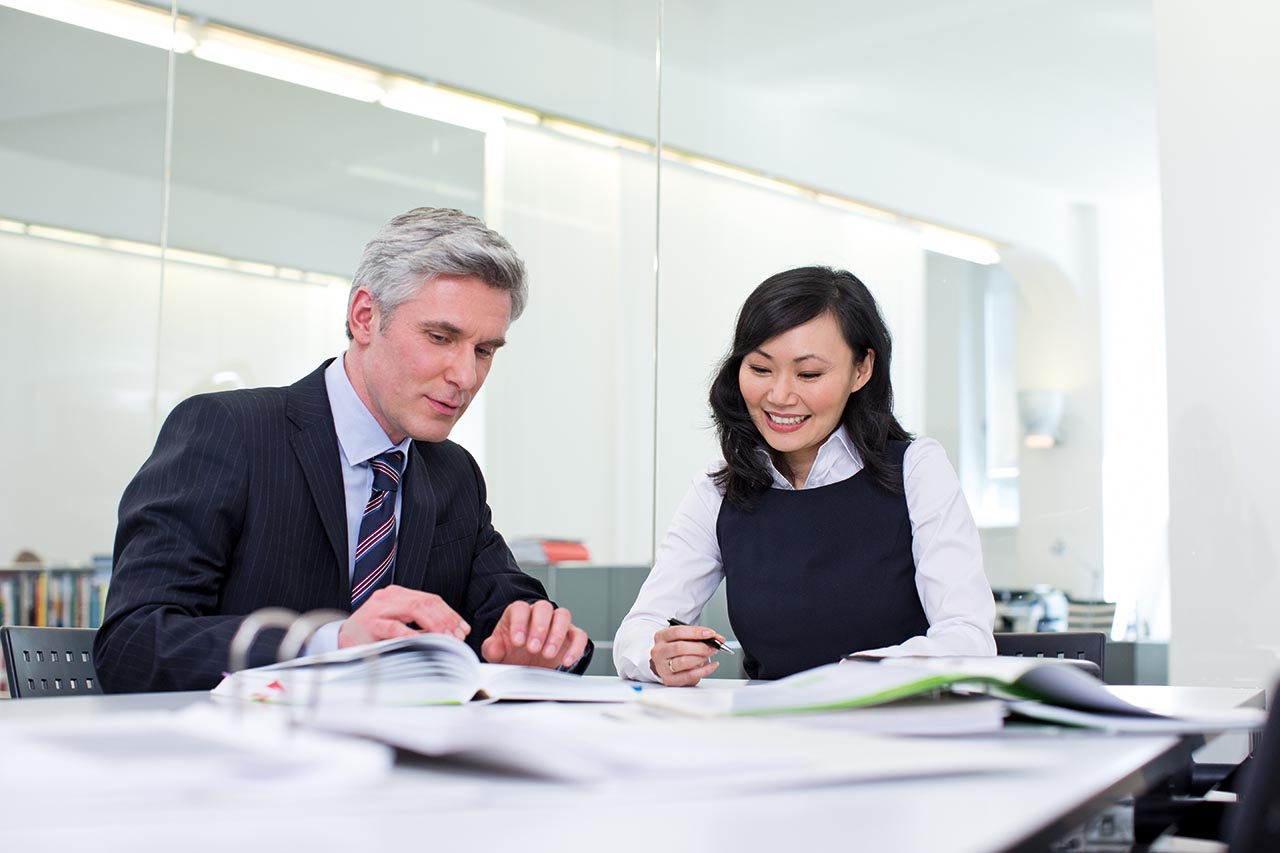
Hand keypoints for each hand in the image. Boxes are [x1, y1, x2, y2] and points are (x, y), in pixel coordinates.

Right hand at [338, 584, 468, 647]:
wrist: (338, 640)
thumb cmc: (370, 635)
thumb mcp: (397, 623)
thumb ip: (418, 623)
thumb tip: (450, 632)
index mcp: (397, 595)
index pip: (430, 599)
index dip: (450, 613)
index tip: (463, 628)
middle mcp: (388, 597)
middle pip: (426, 602)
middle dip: (446, 620)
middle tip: (458, 636)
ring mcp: (378, 608)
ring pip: (414, 610)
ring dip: (434, 625)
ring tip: (446, 638)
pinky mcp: (369, 624)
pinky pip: (394, 627)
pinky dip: (411, 634)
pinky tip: (423, 641)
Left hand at [481, 600, 587, 669]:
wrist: (526, 665)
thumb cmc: (512, 653)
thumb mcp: (497, 652)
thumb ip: (492, 648)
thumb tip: (494, 646)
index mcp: (520, 614)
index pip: (520, 608)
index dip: (519, 623)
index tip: (517, 641)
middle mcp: (540, 615)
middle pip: (544, 607)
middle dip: (539, 628)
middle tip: (533, 649)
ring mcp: (557, 623)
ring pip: (563, 615)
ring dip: (556, 634)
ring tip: (547, 654)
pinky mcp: (572, 636)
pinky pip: (579, 635)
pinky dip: (576, 647)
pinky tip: (566, 661)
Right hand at [650, 623, 725, 685]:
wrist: (666, 664)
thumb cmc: (676, 649)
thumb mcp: (685, 638)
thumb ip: (700, 636)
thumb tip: (718, 639)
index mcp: (661, 637)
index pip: (678, 632)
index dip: (696, 632)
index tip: (710, 634)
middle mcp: (659, 651)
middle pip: (680, 647)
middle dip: (700, 647)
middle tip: (712, 647)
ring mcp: (662, 667)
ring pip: (683, 662)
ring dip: (700, 658)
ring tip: (708, 655)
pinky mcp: (670, 680)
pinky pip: (690, 675)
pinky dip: (704, 670)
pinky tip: (711, 665)